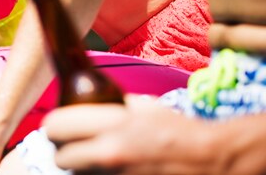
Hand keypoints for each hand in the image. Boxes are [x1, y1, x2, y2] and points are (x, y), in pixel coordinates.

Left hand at [43, 95, 219, 173]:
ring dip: (82, 167)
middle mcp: (110, 154)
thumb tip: (85, 98)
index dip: (56, 126)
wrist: (210, 161)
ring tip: (99, 157)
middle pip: (59, 157)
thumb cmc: (177, 130)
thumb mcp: (142, 106)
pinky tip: (111, 169)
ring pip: (76, 174)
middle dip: (64, 150)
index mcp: (112, 125)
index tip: (62, 126)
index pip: (55, 126)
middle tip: (74, 146)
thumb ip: (110, 105)